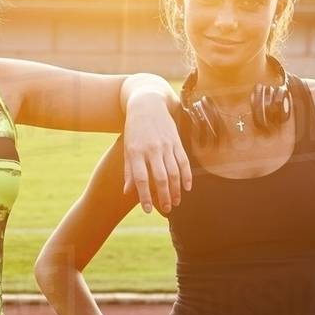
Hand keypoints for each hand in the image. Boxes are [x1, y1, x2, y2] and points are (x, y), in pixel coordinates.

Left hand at [121, 90, 192, 213]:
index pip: (141, 179)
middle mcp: (151, 149)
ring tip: (175, 202)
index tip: (148, 210)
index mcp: (136, 152)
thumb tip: (128, 192)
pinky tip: (187, 188)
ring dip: (176, 190)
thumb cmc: (134, 130)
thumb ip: (129, 171)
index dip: (145, 196)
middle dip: (164, 196)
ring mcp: (166, 145)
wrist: (147, 104)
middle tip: (167, 209)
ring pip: (174, 172)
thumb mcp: (127, 148)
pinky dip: (187, 176)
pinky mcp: (176, 141)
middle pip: (160, 178)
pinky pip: (183, 162)